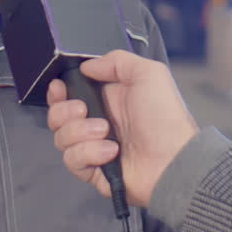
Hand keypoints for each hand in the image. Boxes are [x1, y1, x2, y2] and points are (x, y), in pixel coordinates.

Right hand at [48, 50, 200, 207]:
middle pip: (58, 116)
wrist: (174, 159)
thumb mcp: (148, 74)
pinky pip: (72, 160)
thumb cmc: (165, 117)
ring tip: (105, 132)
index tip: (59, 88)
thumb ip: (117, 61)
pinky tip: (110, 151)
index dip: (59, 91)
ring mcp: (94, 147)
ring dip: (79, 132)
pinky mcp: (93, 170)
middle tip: (83, 110)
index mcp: (108, 99)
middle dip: (63, 111)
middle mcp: (98, 122)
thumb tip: (87, 66)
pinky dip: (88, 153)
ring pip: (61, 138)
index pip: (70, 93)